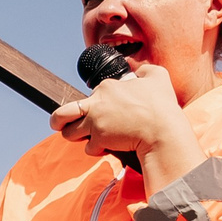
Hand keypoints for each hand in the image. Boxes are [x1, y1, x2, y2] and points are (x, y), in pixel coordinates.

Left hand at [51, 63, 179, 158]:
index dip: (97, 103)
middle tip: (60, 124)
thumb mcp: (158, 76)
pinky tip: (106, 147)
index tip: (107, 109)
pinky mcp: (99, 140)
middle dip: (58, 120)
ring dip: (76, 136)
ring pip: (69, 133)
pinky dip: (97, 150)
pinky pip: (89, 148)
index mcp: (108, 87)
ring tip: (85, 138)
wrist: (163, 132)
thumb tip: (138, 72)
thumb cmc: (162, 106)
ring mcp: (95, 122)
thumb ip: (145, 70)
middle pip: (63, 112)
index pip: (93, 94)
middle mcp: (97, 103)